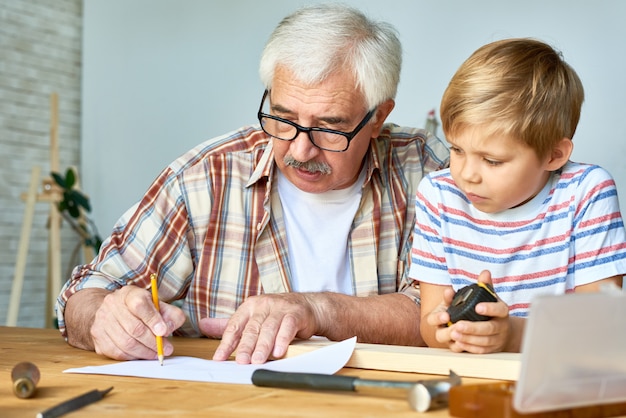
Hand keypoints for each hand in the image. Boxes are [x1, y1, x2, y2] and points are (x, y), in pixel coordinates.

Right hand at [89, 285, 185, 359]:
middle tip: (165, 349)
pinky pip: (117, 352)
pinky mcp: (97, 336)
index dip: (154, 320)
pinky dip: (133, 356)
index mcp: (130, 293)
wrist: (113, 310)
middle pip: (134, 328)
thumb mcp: (159, 305)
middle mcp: (113, 305)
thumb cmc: (141, 308)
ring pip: (126, 343)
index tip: (164, 332)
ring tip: (156, 353)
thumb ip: (170, 314)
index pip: (140, 305)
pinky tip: (142, 354)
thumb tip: (167, 329)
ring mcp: (102, 320)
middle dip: (153, 342)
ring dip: (145, 352)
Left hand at [199, 293, 318, 363]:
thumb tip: (203, 325)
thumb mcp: (251, 317)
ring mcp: (280, 308)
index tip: (219, 358)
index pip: (235, 326)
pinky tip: (278, 352)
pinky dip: (282, 340)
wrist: (306, 305)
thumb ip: (229, 324)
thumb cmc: (276, 314)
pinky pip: (287, 327)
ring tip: (258, 361)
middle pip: (252, 328)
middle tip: (241, 361)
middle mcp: (263, 305)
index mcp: (249, 307)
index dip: (226, 343)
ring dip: (263, 346)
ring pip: (268, 328)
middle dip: (245, 346)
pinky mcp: (295, 314)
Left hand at [442, 270, 509, 352]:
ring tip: (453, 333)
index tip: (477, 307)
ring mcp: (498, 339)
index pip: (499, 309)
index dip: (489, 308)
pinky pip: (481, 350)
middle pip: (489, 329)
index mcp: (502, 311)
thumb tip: (484, 272)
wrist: (504, 331)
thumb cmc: (493, 311)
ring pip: (484, 341)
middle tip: (457, 325)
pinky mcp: (492, 350)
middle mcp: (502, 326)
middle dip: (472, 328)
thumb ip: (485, 286)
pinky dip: (469, 347)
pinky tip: (458, 342)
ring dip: (468, 338)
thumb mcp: (490, 297)